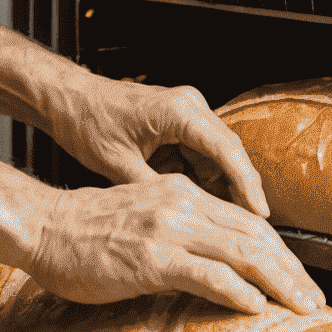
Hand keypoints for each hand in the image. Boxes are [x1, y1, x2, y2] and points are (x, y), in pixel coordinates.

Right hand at [22, 173, 324, 314]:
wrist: (42, 225)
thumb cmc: (83, 230)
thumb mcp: (140, 218)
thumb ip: (176, 234)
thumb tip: (209, 266)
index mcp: (179, 193)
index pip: (244, 222)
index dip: (279, 252)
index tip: (297, 279)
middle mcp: (180, 203)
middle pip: (253, 235)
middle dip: (290, 269)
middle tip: (314, 298)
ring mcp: (167, 228)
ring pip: (240, 252)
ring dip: (278, 282)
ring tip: (301, 305)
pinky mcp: (152, 257)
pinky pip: (207, 274)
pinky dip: (237, 290)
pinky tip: (256, 306)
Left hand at [44, 75, 269, 217]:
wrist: (69, 100)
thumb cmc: (88, 123)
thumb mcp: (119, 166)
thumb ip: (155, 193)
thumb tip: (183, 227)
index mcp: (180, 111)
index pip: (227, 151)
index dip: (247, 186)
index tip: (261, 217)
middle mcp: (190, 106)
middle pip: (229, 154)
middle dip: (239, 193)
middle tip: (249, 231)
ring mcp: (186, 113)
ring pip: (217, 158)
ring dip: (220, 189)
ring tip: (225, 229)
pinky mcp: (179, 123)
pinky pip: (201, 155)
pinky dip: (202, 180)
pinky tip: (199, 208)